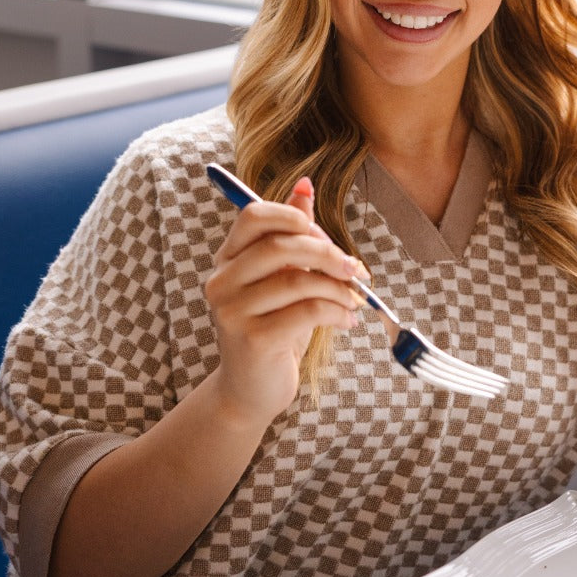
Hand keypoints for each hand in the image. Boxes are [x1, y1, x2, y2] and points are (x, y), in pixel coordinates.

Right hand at [204, 179, 364, 425]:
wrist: (252, 391)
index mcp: (228, 259)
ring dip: (338, 289)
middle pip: (280, 245)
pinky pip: (307, 311)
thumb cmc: (273, 329)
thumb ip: (292, 236)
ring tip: (354, 301)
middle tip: (354, 268)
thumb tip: (304, 186)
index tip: (322, 232)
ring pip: (298, 280)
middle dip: (327, 253)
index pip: (252, 216)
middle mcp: (222, 281)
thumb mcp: (283, 279)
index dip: (292, 215)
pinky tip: (346, 321)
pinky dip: (337, 312)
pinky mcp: (252, 339)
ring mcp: (233, 311)